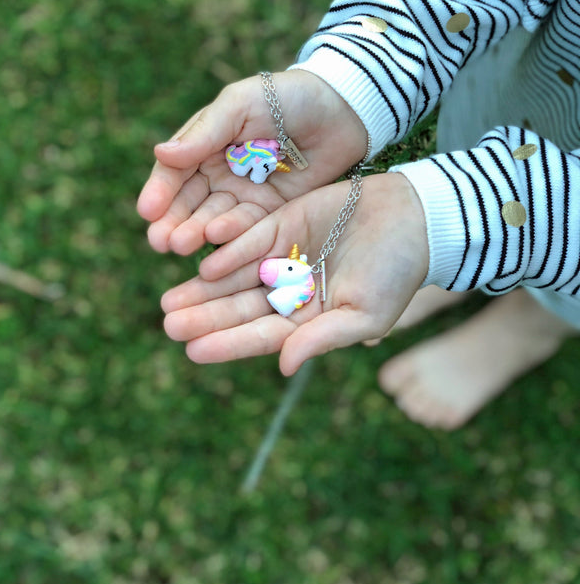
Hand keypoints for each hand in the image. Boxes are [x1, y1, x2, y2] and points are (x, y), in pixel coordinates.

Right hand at [136, 70, 367, 254]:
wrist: (340, 108)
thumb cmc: (285, 97)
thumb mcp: (240, 105)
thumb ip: (203, 132)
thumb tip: (160, 153)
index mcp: (205, 144)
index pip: (175, 172)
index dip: (160, 192)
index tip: (148, 211)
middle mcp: (219, 173)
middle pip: (189, 202)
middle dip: (173, 222)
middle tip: (160, 241)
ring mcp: (244, 194)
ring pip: (213, 219)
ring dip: (195, 233)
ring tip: (181, 245)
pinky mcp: (272, 211)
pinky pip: (247, 227)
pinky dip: (230, 235)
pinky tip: (215, 240)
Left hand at [160, 173, 428, 374]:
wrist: (415, 217)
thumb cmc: (398, 273)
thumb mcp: (366, 314)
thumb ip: (322, 338)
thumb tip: (282, 366)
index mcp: (310, 319)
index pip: (260, 335)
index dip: (227, 343)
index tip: (192, 351)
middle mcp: (291, 291)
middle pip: (238, 307)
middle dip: (204, 317)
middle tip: (168, 323)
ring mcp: (285, 257)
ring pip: (235, 277)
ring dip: (203, 289)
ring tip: (171, 300)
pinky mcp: (283, 224)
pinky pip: (250, 241)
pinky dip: (227, 253)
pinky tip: (203, 265)